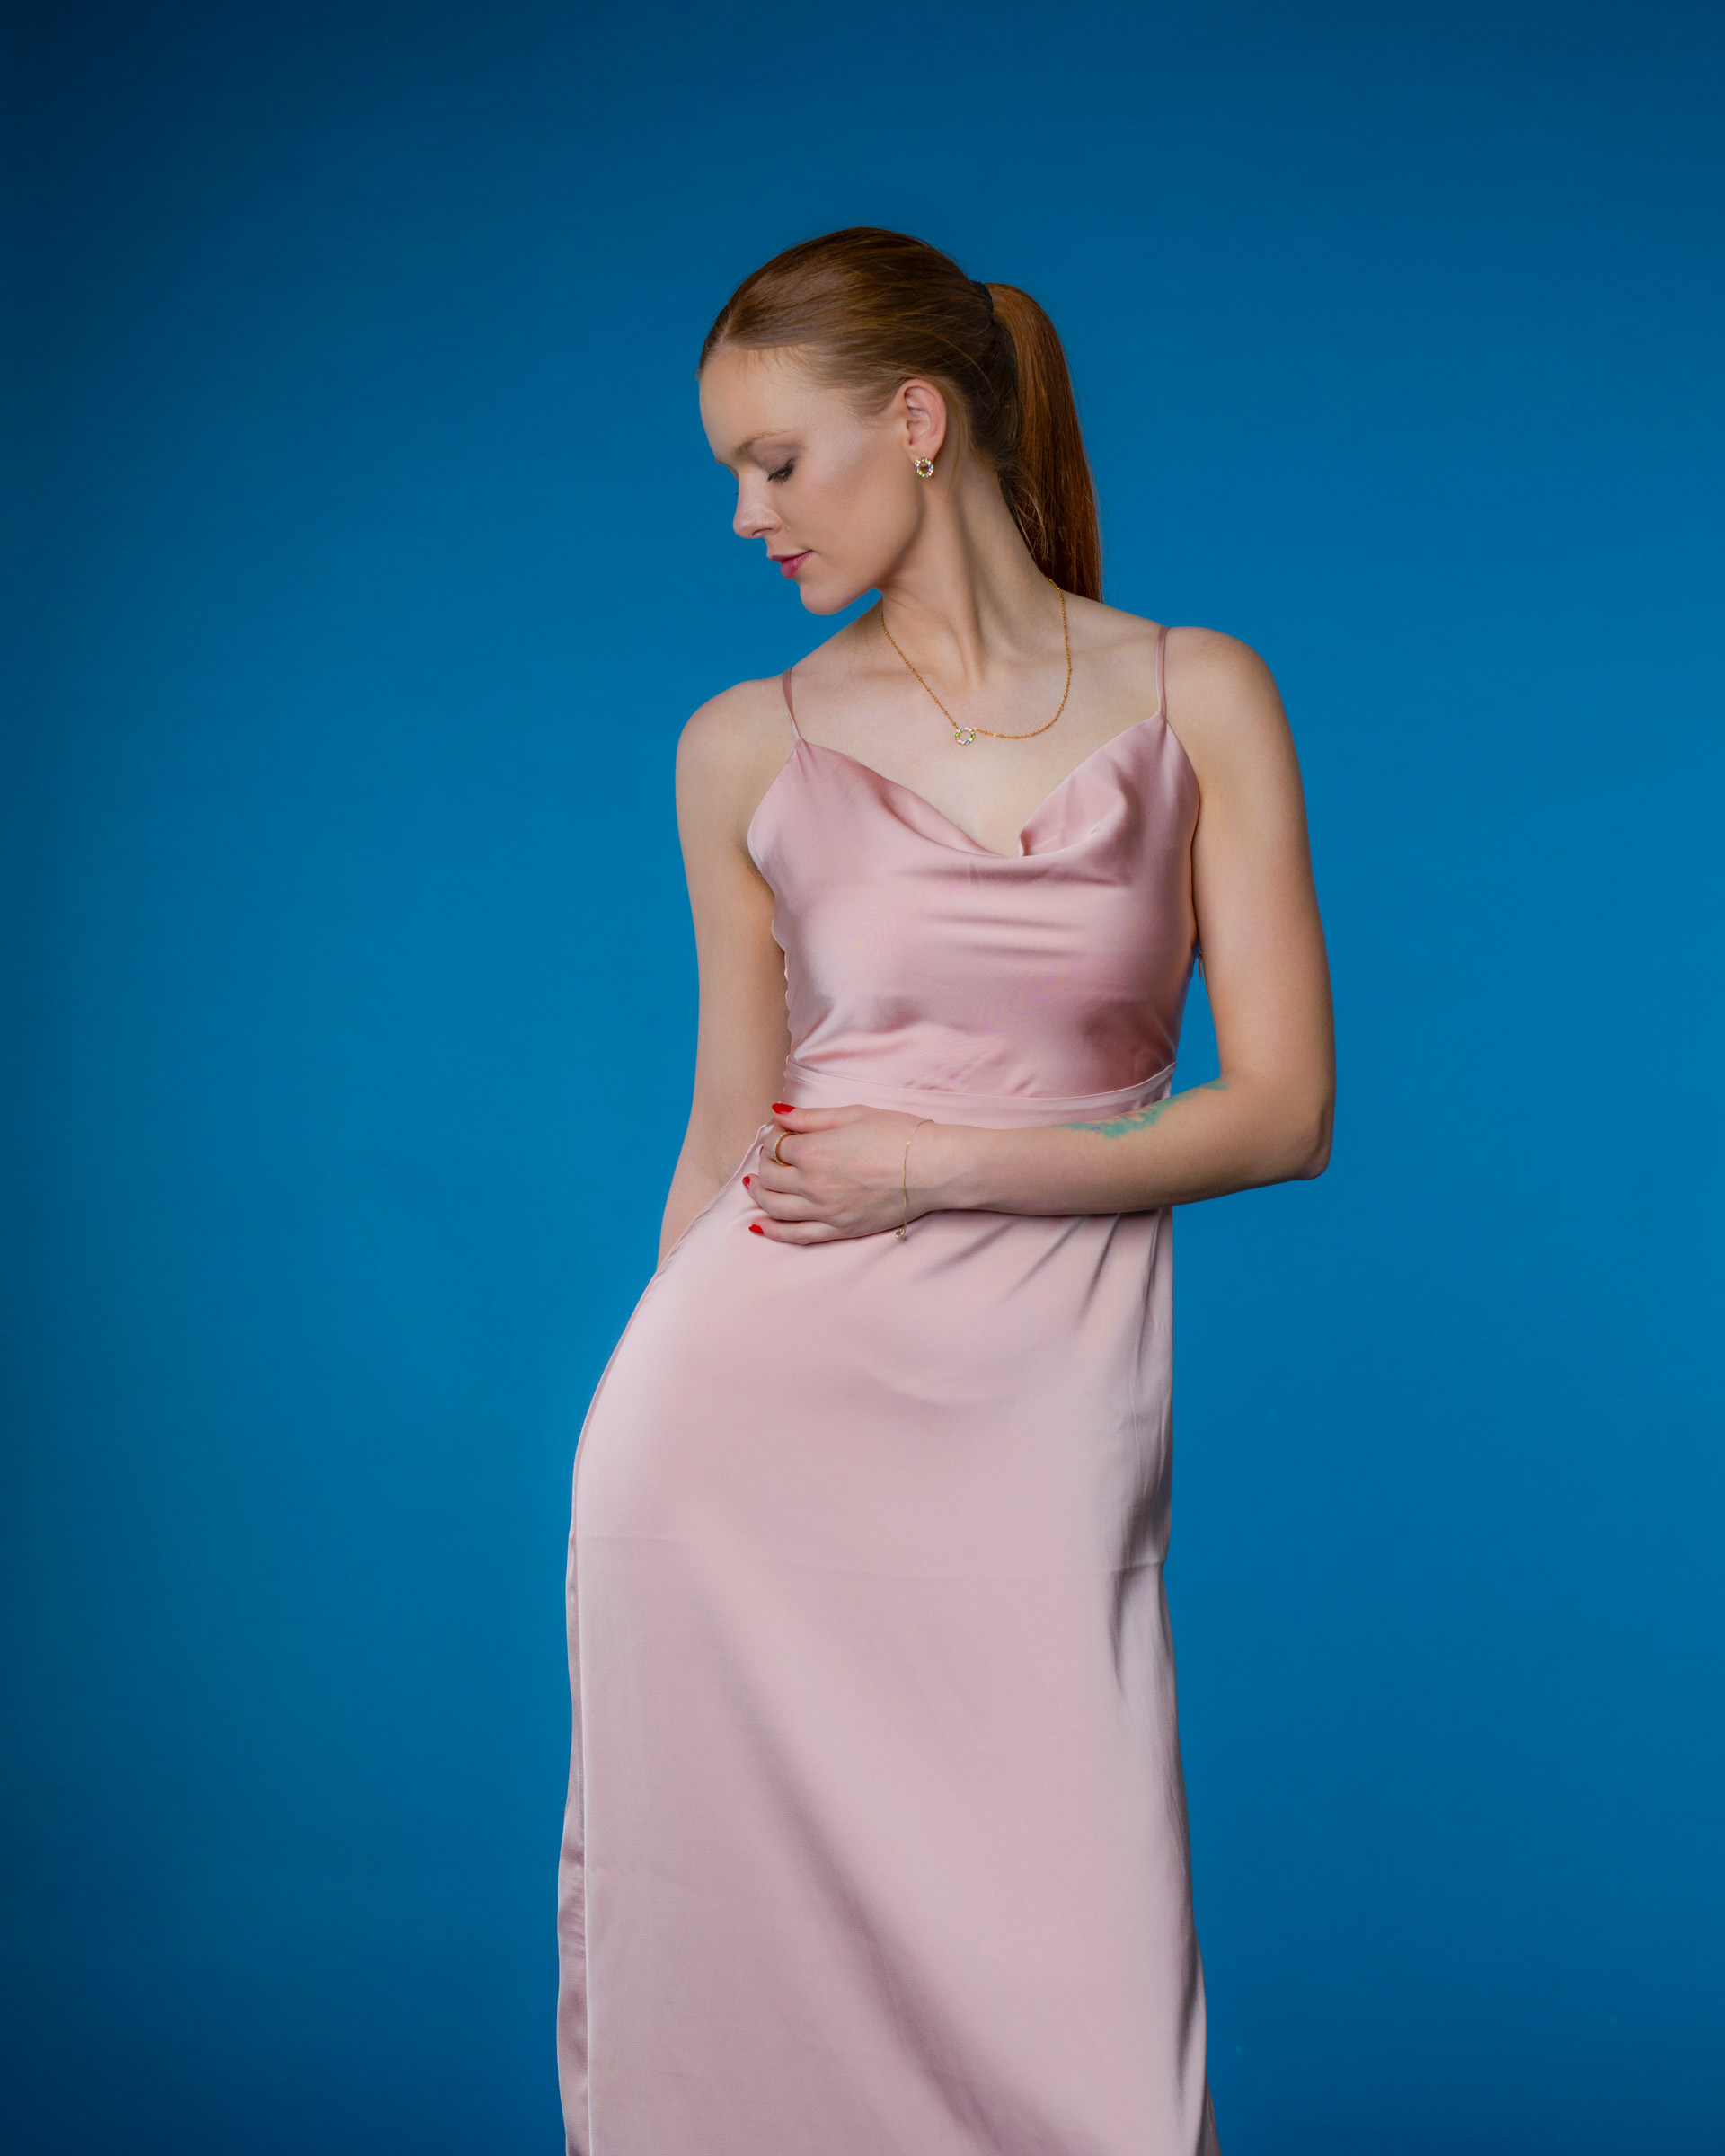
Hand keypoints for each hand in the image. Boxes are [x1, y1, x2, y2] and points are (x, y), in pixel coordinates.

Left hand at [747, 1105, 945, 1244]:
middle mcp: (812, 1184)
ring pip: (774, 1207)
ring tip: (757, 1186)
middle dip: (764, 1163)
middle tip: (772, 1156)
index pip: (774, 1146)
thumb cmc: (898, 1135)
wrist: (933, 1168)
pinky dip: (772, 1231)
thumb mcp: (852, 1114)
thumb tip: (776, 1113)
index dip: (774, 1137)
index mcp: (813, 1151)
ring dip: (759, 1195)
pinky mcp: (839, 1230)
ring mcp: (824, 1212)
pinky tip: (759, 1226)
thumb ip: (809, 1117)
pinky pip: (795, 1235)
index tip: (782, 1133)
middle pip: (768, 1177)